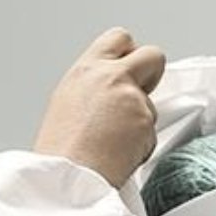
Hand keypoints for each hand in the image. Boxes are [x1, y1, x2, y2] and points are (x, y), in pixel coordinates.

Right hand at [33, 28, 164, 187]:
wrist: (68, 176)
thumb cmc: (62, 149)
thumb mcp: (68, 101)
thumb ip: (96, 88)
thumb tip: (113, 91)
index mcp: (87, 69)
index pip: (120, 38)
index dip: (131, 54)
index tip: (130, 70)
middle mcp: (112, 77)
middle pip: (153, 56)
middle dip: (153, 73)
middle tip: (139, 95)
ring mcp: (132, 99)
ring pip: (151, 106)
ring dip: (140, 123)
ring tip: (114, 142)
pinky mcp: (145, 123)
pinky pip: (151, 134)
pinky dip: (141, 146)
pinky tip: (120, 155)